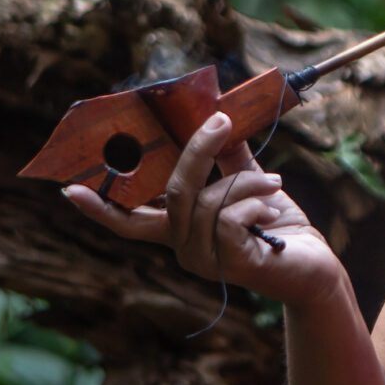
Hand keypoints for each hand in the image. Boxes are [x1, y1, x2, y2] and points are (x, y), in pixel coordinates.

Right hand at [64, 110, 344, 304]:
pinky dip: (254, 202)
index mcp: (178, 230)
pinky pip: (229, 218)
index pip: (129, 222)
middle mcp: (182, 249)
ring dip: (246, 182)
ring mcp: (203, 260)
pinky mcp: (229, 263)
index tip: (69, 190)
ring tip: (275, 183)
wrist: (315, 268)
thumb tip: (216, 116)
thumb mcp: (249, 184)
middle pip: (171, 192)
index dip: (100, 207)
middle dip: (197, 151)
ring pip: (208, 200)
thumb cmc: (278, 227)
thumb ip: (229, 158)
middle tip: (221, 121)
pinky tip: (271, 212)